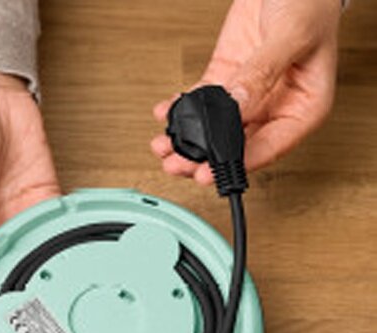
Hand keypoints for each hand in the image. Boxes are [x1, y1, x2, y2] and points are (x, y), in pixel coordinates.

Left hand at [151, 0, 340, 184]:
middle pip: (234, 146)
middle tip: (176, 165)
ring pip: (213, 130)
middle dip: (201, 158)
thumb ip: (264, 72)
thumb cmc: (310, 3)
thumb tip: (236, 106)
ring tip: (163, 146)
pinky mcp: (225, 80)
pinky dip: (181, 111)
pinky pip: (200, 102)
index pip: (267, 148)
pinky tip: (166, 115)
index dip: (235, 164)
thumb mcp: (292, 35)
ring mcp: (246, 97)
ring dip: (187, 141)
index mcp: (302, 109)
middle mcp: (273, 108)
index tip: (207, 173)